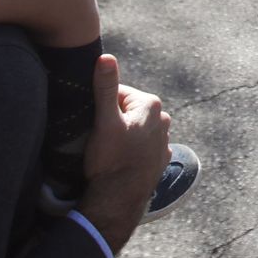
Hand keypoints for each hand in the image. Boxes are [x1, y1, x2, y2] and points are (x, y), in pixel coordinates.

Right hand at [75, 55, 172, 254]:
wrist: (119, 201)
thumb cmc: (110, 160)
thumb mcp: (104, 121)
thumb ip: (105, 88)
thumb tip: (106, 57)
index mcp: (151, 105)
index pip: (119, 93)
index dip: (102, 105)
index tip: (92, 121)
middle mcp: (163, 120)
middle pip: (128, 110)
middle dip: (113, 119)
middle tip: (99, 136)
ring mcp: (164, 141)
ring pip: (136, 128)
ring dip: (123, 133)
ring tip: (108, 150)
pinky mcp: (160, 159)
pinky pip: (142, 146)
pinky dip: (132, 149)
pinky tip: (120, 160)